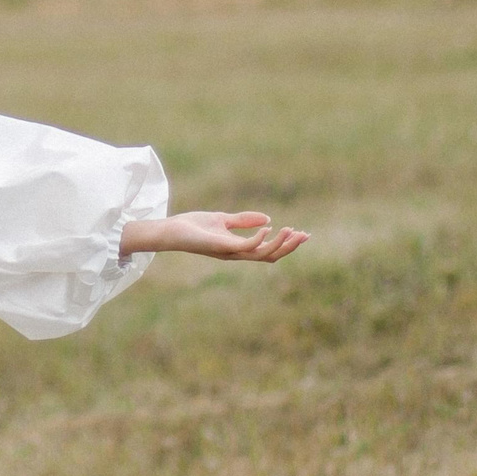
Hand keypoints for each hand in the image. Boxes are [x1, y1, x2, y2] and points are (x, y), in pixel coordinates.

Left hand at [124, 211, 308, 261]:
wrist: (171, 230)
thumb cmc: (193, 227)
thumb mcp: (223, 219)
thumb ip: (243, 220)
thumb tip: (269, 219)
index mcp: (239, 248)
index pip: (268, 250)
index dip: (286, 244)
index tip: (302, 233)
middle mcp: (237, 253)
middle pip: (271, 256)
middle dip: (289, 247)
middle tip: (305, 235)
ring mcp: (229, 252)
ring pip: (262, 254)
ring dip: (280, 244)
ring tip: (292, 230)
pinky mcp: (220, 247)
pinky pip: (245, 247)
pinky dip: (259, 239)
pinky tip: (270, 228)